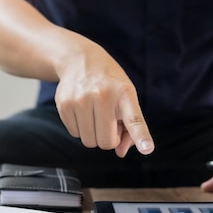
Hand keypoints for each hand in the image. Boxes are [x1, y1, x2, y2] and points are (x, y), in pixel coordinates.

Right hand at [53, 41, 153, 156]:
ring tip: (95, 114)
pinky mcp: (65, 104)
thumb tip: (120, 152)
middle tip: (108, 121)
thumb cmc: (109, 84)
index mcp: (124, 94)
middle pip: (106, 142)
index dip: (140, 136)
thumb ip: (129, 128)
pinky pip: (75, 133)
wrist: (79, 60)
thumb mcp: (126, 98)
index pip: (134, 120)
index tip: (147, 149)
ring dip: (93, 134)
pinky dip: (80, 128)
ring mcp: (81, 100)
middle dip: (108, 138)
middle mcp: (103, 96)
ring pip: (89, 141)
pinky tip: (82, 111)